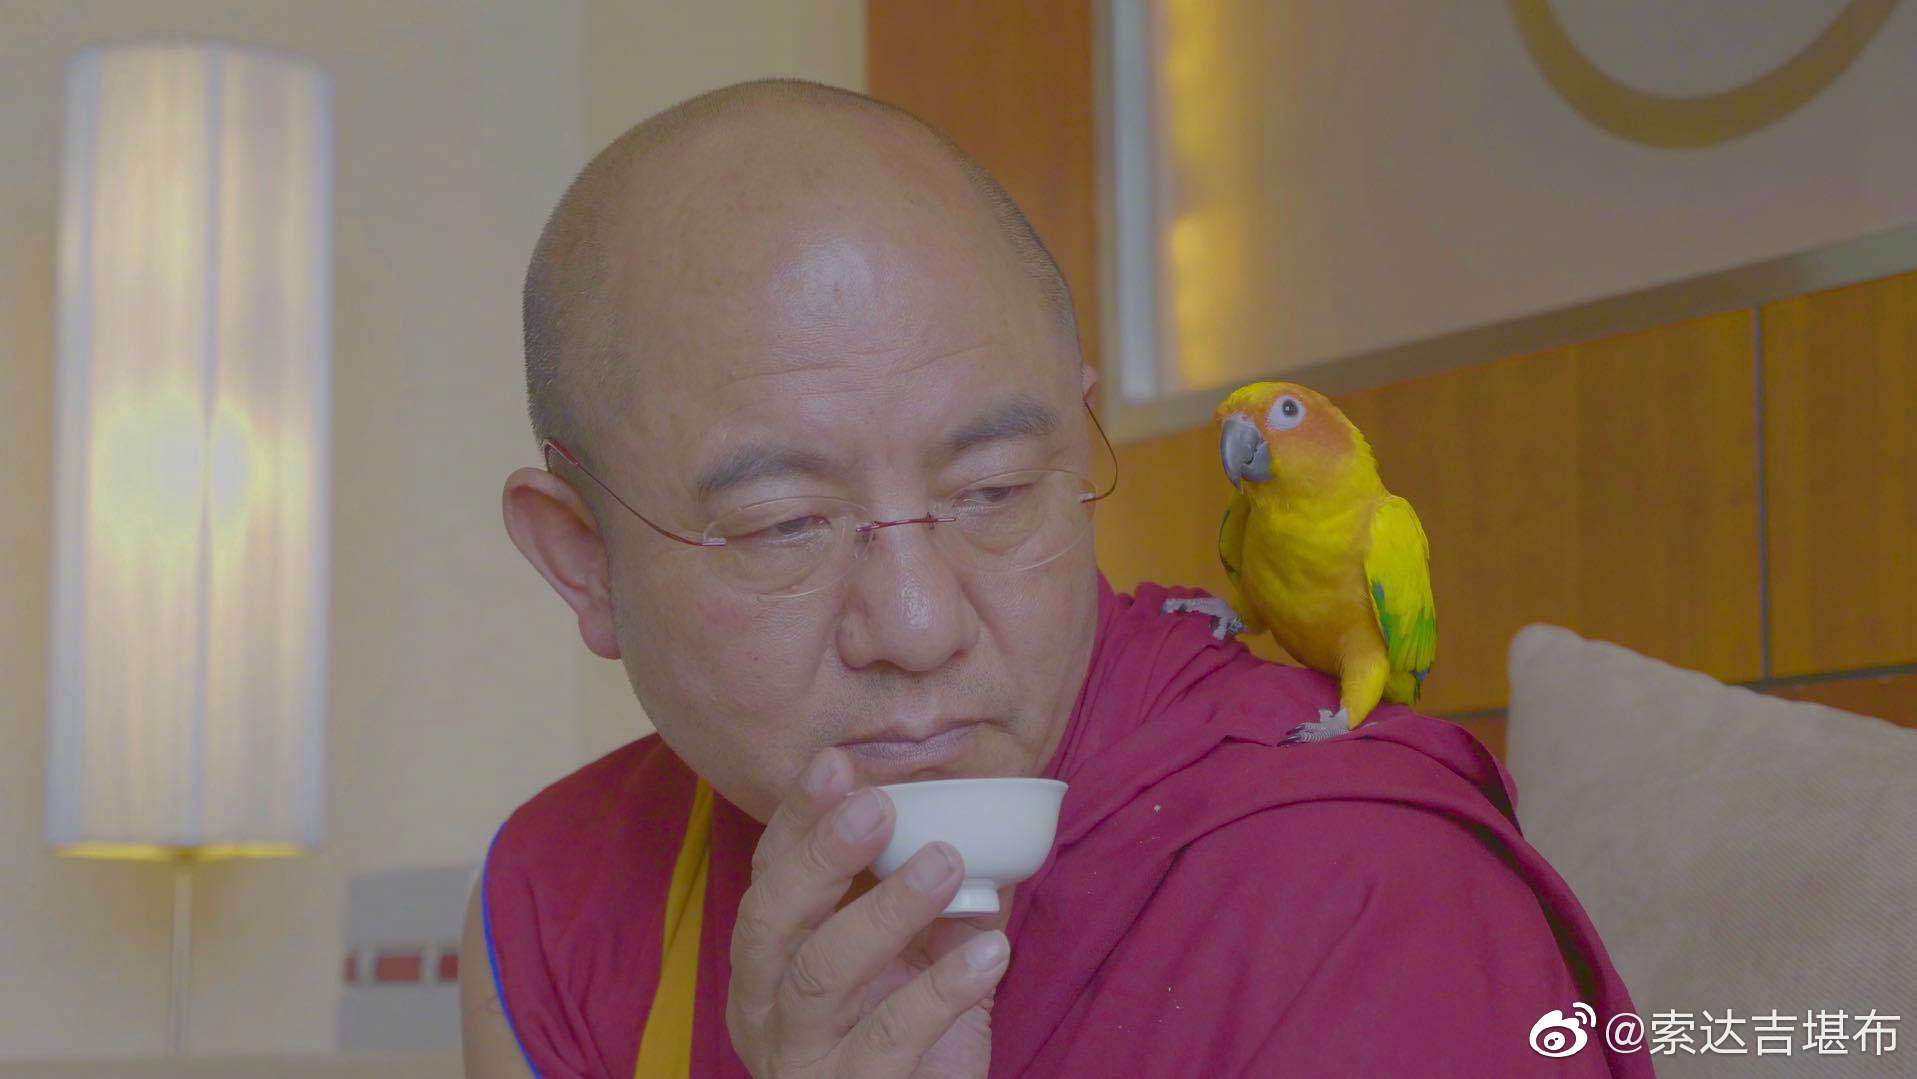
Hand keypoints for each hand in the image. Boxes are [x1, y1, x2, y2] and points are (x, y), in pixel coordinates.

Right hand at [727, 747, 1013, 1077]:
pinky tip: (991, 951)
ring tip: (947, 864)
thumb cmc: (903, 1045)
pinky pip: (889, 1041)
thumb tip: (978, 822)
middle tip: (879, 806)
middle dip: (821, 855)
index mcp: (767, 963)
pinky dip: (941, 990)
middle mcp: (762, 1007)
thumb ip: (929, 902)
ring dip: (885, 910)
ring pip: (820, 975)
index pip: (767, 876)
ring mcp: (799, 1058)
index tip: (838, 762)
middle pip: (769, 920)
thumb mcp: (908, 962)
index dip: (798, 818)